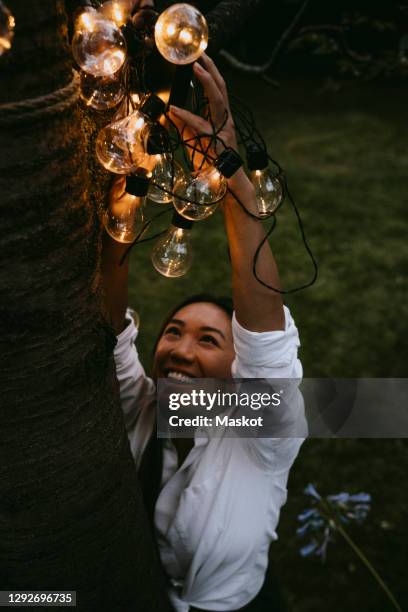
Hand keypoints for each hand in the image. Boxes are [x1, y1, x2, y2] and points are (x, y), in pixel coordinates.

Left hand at [168, 54, 252, 195]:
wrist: (226, 183)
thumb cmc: (211, 164)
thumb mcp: (195, 140)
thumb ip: (186, 126)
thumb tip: (172, 111)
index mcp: (222, 118)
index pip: (219, 90)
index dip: (212, 73)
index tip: (202, 58)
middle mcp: (226, 120)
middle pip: (222, 88)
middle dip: (212, 69)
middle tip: (200, 54)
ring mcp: (224, 129)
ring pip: (219, 100)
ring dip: (208, 83)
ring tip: (196, 69)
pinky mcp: (217, 141)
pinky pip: (202, 126)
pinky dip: (187, 117)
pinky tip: (175, 110)